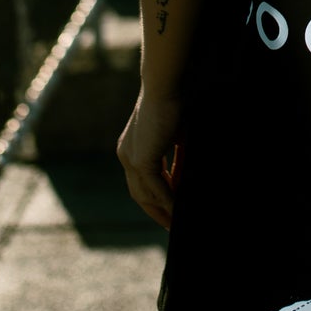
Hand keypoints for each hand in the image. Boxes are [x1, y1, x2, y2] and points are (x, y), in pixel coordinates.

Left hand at [117, 90, 181, 226]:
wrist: (166, 84)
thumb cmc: (175, 101)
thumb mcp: (179, 137)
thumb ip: (179, 161)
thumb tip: (184, 180)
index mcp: (132, 147)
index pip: (141, 181)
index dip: (155, 198)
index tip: (169, 211)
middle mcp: (126, 155)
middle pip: (139, 194)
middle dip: (155, 212)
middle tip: (171, 226)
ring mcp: (131, 158)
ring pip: (145, 195)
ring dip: (161, 212)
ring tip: (176, 226)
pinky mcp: (140, 160)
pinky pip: (155, 189)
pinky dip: (168, 202)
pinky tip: (179, 212)